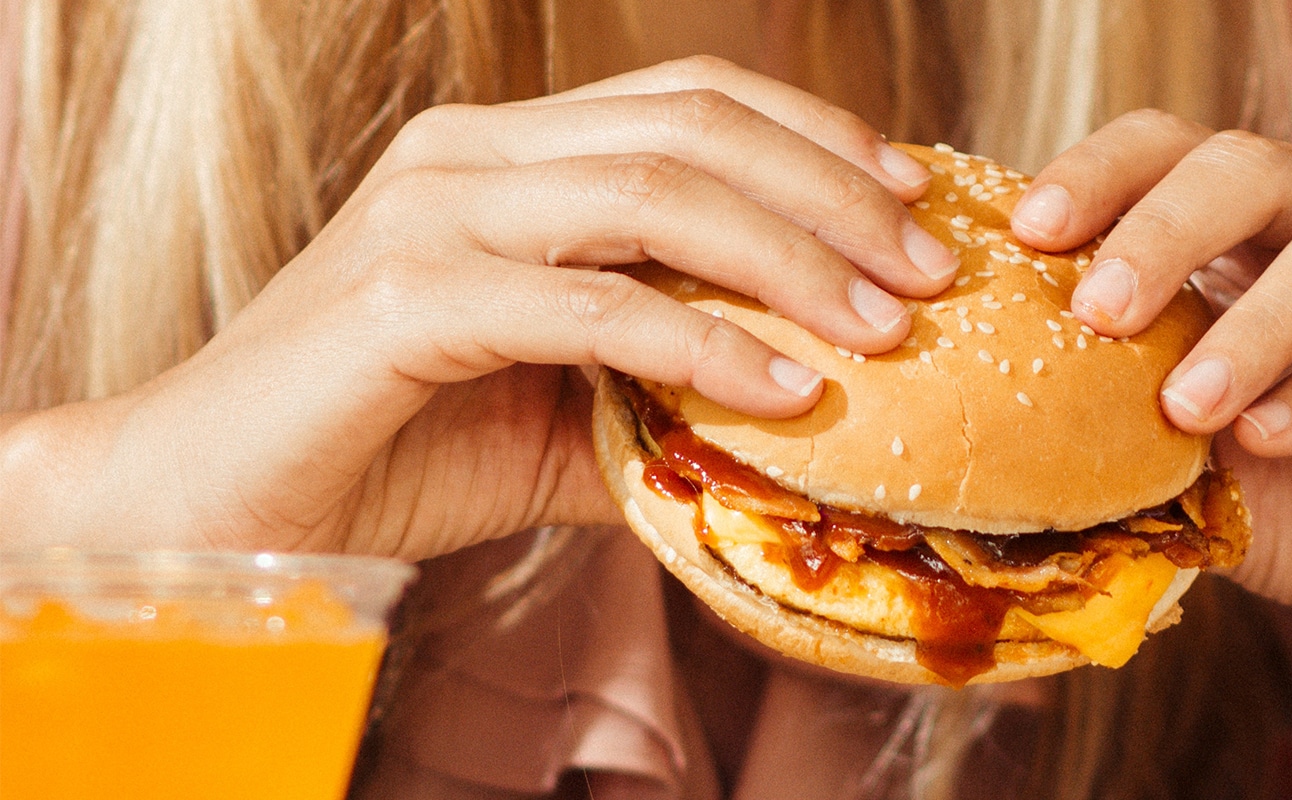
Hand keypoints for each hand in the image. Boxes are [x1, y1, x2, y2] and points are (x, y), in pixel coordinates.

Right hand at [0, 56, 958, 559]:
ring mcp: (436, 213)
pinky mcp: (410, 296)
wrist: (222, 501)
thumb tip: (801, 419)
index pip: (688, 105)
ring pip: (654, 194)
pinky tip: (784, 389)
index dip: (813, 139)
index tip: (909, 202)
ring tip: (886, 326)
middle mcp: (472, 156)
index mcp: (508, 154)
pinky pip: (591, 303)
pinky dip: (702, 342)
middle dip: (833, 196)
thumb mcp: (558, 410)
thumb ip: (662, 392)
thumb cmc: (392, 446)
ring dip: (792, 259)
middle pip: (692, 132)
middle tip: (929, 270)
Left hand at [1009, 109, 1291, 688]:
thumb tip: (982, 445)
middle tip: (1098, 311)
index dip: (1099, 172)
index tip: (1030, 231)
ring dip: (1250, 327)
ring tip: (1183, 408)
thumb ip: (1106, 433)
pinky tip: (1266, 439)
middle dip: (1162, 230)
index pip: (1170, 151)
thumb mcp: (1187, 459)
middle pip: (1250, 167)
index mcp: (1251, 232)